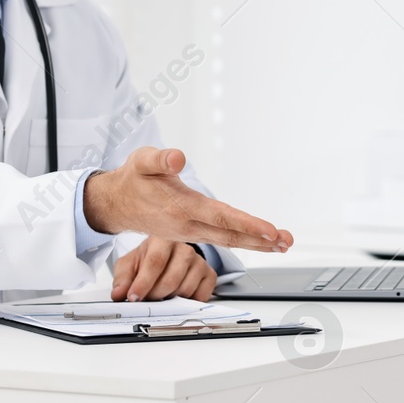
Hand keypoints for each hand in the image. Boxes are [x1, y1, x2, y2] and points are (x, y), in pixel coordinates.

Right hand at [83, 147, 292, 252]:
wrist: (116, 204)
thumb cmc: (133, 179)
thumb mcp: (141, 161)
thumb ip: (159, 159)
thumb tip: (178, 158)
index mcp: (180, 207)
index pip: (221, 218)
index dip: (247, 225)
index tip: (270, 230)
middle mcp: (188, 225)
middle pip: (230, 236)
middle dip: (261, 240)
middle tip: (287, 242)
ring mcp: (191, 232)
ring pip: (228, 241)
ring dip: (257, 244)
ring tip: (283, 245)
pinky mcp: (192, 234)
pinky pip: (222, 240)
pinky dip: (244, 242)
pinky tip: (261, 242)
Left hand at [112, 237, 216, 301]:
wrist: (168, 254)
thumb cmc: (149, 258)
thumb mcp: (130, 264)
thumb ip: (122, 278)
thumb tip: (119, 293)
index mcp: (163, 240)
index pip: (155, 263)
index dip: (143, 283)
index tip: (134, 297)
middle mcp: (185, 249)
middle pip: (171, 280)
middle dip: (155, 295)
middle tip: (147, 298)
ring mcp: (200, 261)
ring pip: (185, 290)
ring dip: (170, 299)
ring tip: (162, 293)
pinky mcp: (210, 274)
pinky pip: (200, 296)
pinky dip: (187, 301)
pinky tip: (178, 294)